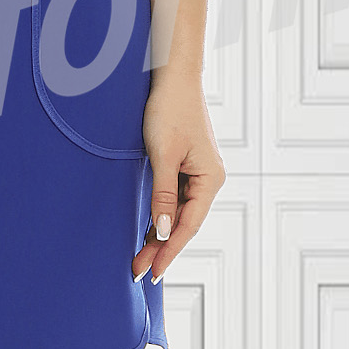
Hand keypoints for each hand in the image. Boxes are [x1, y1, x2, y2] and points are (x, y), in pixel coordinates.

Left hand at [132, 75, 224, 284]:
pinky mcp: (185, 166)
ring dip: (159, 235)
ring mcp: (198, 173)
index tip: (152, 274)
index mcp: (211, 179)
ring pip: (178, 214)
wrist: (172, 75)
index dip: (169, 252)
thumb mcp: (162, 155)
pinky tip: (147, 230)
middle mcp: (209, 179)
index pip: (188, 226)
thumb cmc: (169, 109)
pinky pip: (174, 199)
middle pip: (184, 223)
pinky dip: (160, 216)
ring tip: (138, 258)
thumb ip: (163, 195)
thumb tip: (164, 232)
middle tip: (138, 272)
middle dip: (161, 248)